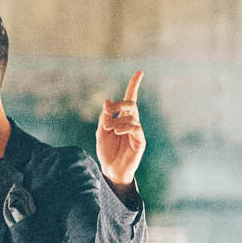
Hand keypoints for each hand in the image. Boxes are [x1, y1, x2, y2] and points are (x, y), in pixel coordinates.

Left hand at [96, 71, 144, 189]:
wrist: (110, 170)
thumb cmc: (106, 152)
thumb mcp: (101, 132)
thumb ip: (104, 117)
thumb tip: (107, 101)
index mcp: (122, 119)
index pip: (130, 99)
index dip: (134, 85)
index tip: (139, 72)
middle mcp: (131, 123)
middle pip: (131, 104)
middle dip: (119, 104)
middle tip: (108, 111)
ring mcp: (137, 132)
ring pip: (131, 116)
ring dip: (117, 120)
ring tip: (108, 129)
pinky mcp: (140, 142)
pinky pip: (136, 128)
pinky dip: (125, 127)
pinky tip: (116, 132)